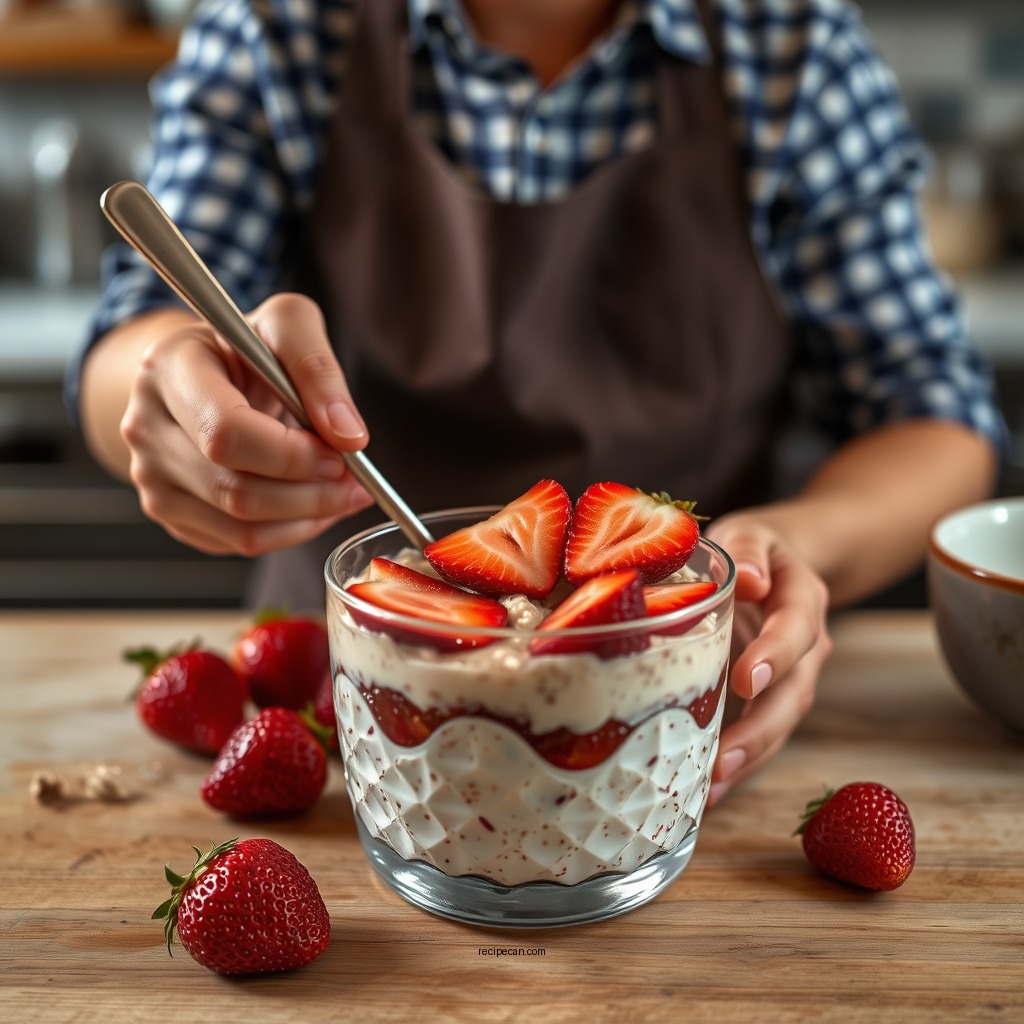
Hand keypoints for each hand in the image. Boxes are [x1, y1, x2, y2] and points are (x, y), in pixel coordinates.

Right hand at [118, 293, 374, 554]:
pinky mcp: (171, 513)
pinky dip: (290, 532)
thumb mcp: (287, 324)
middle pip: (236, 490)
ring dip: (308, 518)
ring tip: (344, 493)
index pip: (226, 434)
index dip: (292, 455)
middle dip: (312, 494)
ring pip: (241, 529)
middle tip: (356, 481)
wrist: (206, 371)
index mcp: (168, 370)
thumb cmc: (246, 346)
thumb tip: (348, 436)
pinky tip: (313, 504)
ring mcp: (151, 478)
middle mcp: (146, 427)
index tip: (341, 453)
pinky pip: (239, 543)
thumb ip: (318, 368)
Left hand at [702, 514, 832, 806]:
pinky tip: (707, 793)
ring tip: (709, 790)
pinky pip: (761, 734)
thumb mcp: (749, 532)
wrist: (775, 564)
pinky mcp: (770, 699)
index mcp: (802, 599)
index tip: (747, 678)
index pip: (795, 629)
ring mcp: (792, 677)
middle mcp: (806, 645)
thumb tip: (748, 577)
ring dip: (749, 759)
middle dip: (760, 730)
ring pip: (781, 724)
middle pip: (794, 693)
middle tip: (723, 761)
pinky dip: (738, 765)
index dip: (774, 654)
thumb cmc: (751, 548)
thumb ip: (748, 547)